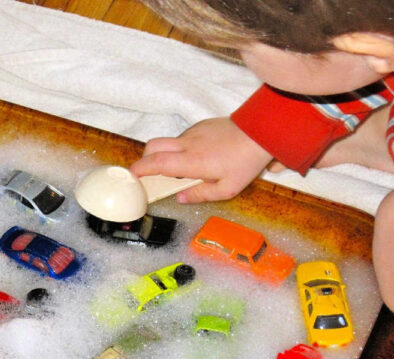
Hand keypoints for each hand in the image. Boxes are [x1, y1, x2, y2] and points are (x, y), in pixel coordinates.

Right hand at [129, 117, 273, 202]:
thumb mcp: (227, 189)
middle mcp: (187, 144)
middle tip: (151, 174)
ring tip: (185, 170)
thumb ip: (200, 195)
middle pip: (152, 146)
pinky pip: (183, 138)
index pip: (156, 163)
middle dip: (146, 160)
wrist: (261, 131)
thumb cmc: (245, 162)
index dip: (139, 169)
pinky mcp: (200, 125)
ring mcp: (193, 132)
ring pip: (169, 143)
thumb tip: (180, 197)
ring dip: (168, 156)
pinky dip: (182, 149)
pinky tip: (200, 158)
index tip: (131, 176)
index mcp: (191, 161)